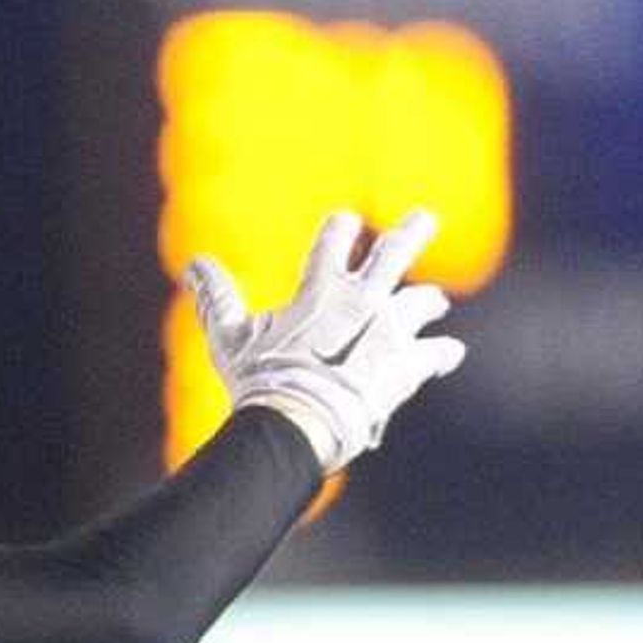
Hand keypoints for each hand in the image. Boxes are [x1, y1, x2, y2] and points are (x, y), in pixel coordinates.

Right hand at [186, 209, 467, 472]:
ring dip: (429, 302)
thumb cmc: (261, 381)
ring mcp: (391, 331)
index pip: (336, 237)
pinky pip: (438, 353)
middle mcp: (364, 300)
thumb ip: (216, 297)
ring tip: (436, 304)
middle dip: (413, 231)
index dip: (340, 228)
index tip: (345, 224)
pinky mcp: (409, 364)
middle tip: (425, 219)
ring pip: (424, 301)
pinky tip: (448, 355)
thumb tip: (193, 263)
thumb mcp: (230, 336)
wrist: (297, 423)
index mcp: (322, 289)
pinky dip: (444, 354)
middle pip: (397, 251)